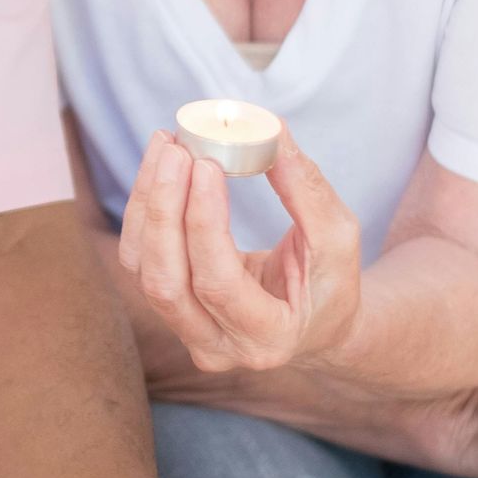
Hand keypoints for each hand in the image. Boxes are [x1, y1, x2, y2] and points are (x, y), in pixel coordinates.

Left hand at [120, 128, 361, 376]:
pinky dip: (144, 210)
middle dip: (164, 209)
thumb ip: (306, 190)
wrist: (315, 324)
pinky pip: (140, 259)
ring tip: (166, 147)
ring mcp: (186, 332)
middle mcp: (217, 348)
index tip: (204, 165)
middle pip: (166, 281)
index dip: (203, 223)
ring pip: (143, 269)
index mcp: (267, 339)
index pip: (218, 283)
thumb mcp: (337, 238)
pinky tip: (158, 168)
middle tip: (177, 150)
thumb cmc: (331, 282)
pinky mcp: (170, 308)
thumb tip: (272, 129)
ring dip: (147, 203)